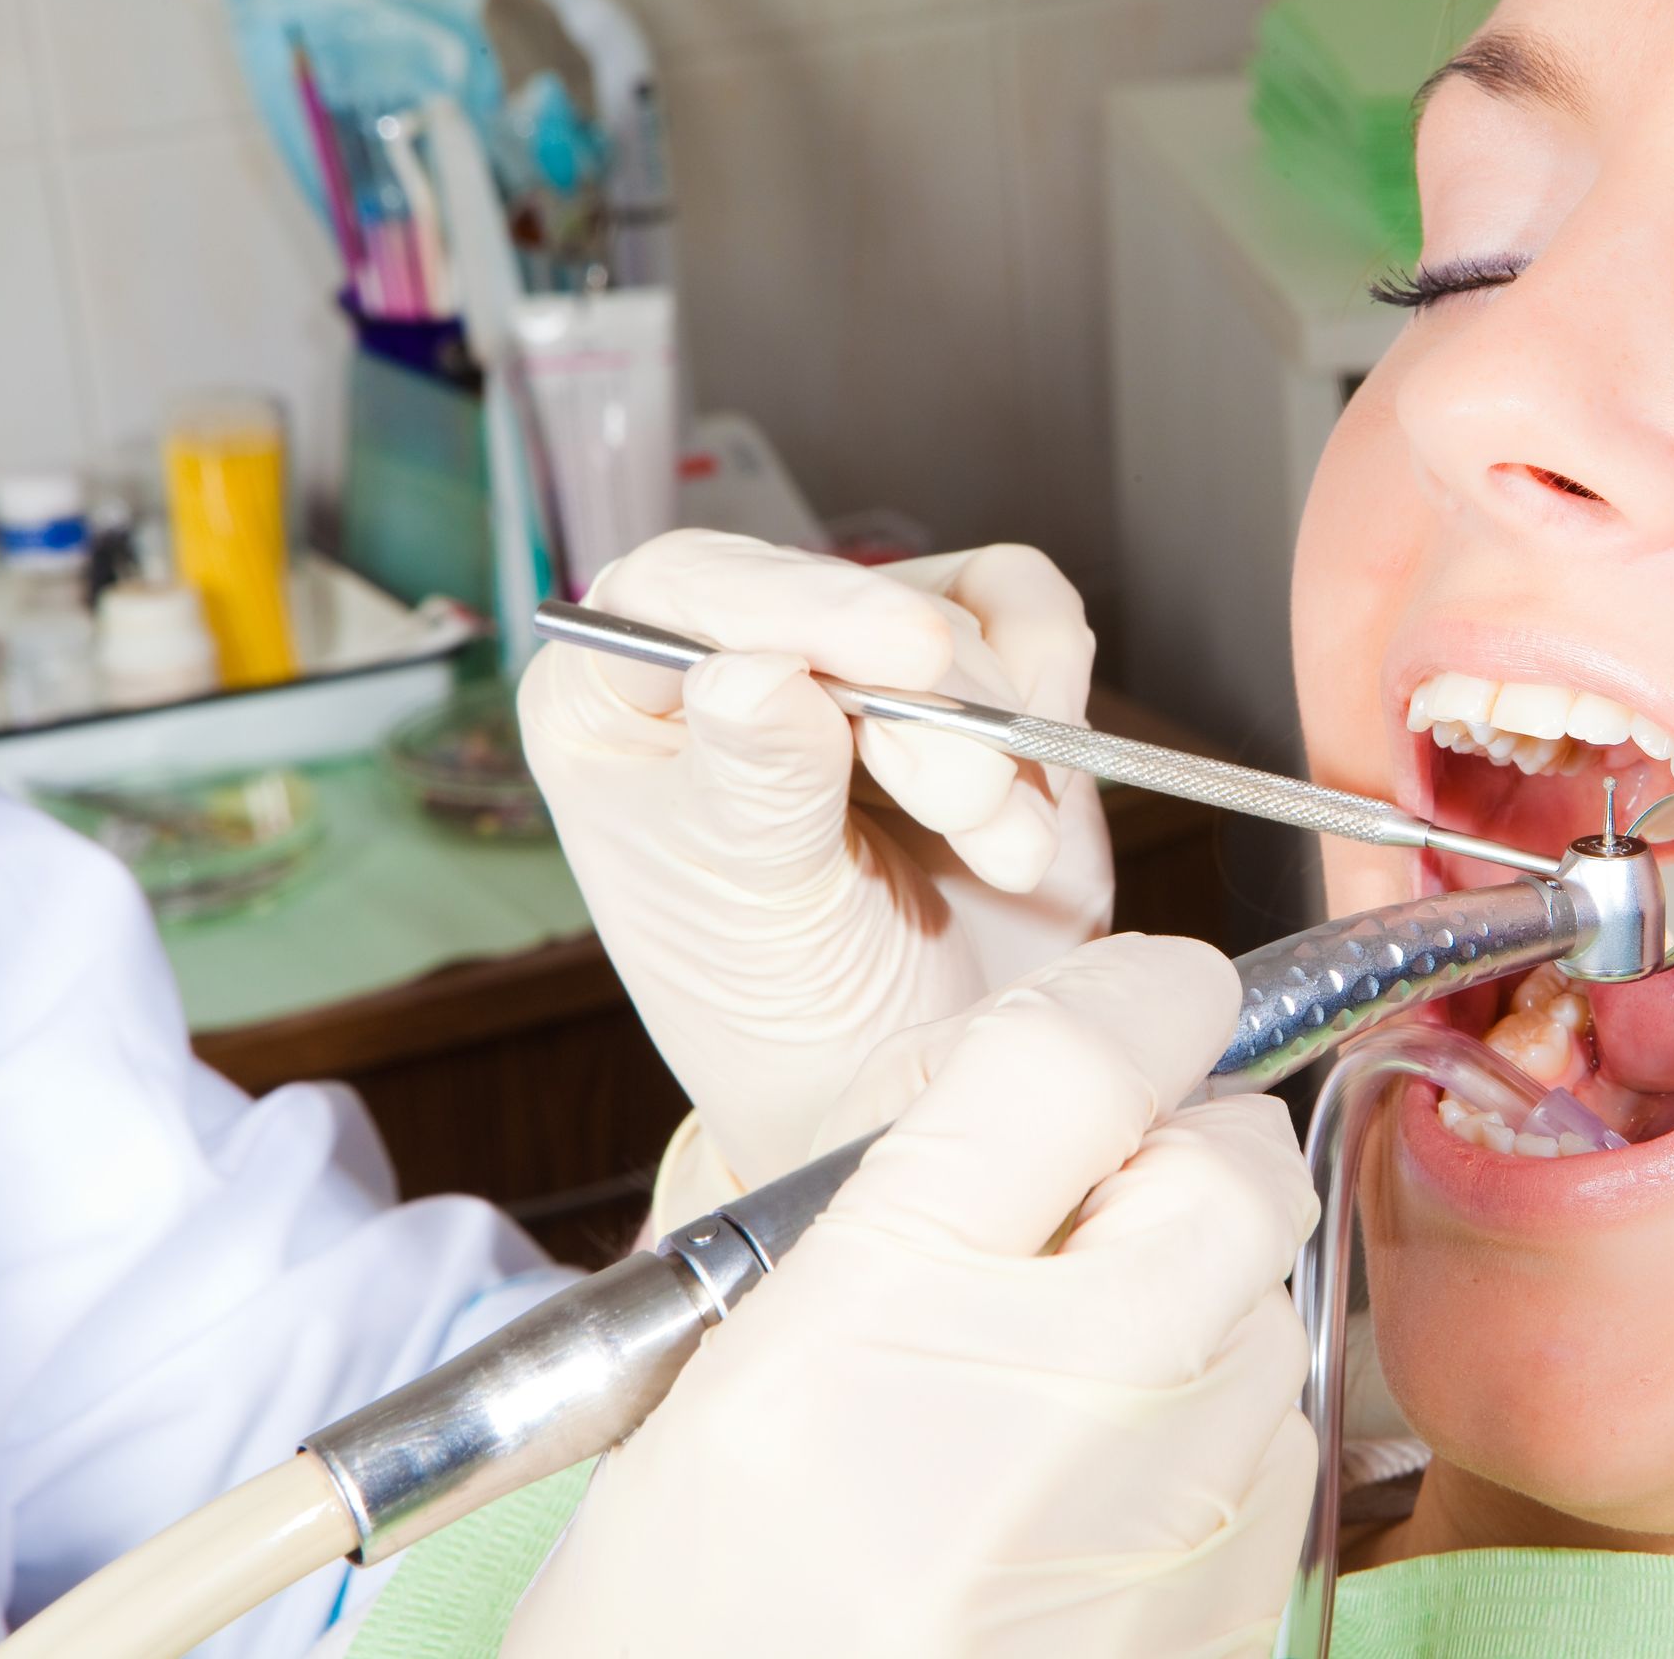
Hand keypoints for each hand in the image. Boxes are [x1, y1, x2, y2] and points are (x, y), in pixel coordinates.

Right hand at [501, 935, 1318, 1658]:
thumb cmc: (706, 1614)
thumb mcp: (735, 1347)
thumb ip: (904, 1171)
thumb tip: (1054, 1055)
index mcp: (908, 1297)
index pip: (1097, 1046)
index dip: (1130, 994)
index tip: (1136, 1001)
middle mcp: (1083, 1390)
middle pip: (1235, 1158)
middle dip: (1171, 1149)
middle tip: (1060, 1215)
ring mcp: (1193, 1509)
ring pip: (1270, 1289)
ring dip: (1197, 1284)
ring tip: (1054, 1375)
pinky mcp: (1247, 1595)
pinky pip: (1281, 1427)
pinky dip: (1214, 1412)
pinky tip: (1094, 1480)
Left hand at [519, 530, 1114, 1195]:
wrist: (917, 1082)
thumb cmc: (789, 1015)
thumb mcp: (756, 916)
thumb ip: (757, 790)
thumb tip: (756, 673)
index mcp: (621, 701)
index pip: (686, 590)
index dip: (798, 604)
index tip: (906, 655)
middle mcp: (736, 659)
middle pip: (844, 597)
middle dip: (929, 707)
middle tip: (966, 806)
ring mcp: (860, 666)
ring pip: (955, 612)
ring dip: (1000, 736)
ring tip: (999, 849)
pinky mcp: (970, 681)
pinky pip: (1030, 623)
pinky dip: (1052, 709)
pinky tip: (1025, 808)